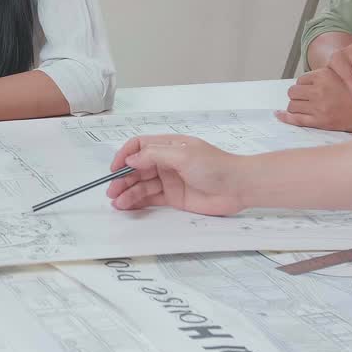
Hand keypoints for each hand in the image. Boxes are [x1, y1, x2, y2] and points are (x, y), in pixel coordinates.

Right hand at [105, 136, 245, 215]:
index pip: (139, 146)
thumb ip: (154, 156)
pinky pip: (150, 198)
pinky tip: (127, 205)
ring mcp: (169, 180)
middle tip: (112, 190)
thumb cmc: (216, 166)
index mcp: (168, 146)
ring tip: (117, 202)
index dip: (125, 156)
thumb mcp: (182, 155)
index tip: (115, 168)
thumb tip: (131, 159)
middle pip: (137, 168)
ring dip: (127, 192)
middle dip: (122, 178)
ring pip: (141, 184)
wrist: (239, 187)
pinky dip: (137, 201)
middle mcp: (166, 162)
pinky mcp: (174, 197)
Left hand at [276, 68, 351, 133]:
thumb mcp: (346, 76)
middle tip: (305, 100)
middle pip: (293, 92)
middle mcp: (319, 90)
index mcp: (325, 76)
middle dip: (297, 96)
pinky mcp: (320, 122)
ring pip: (292, 105)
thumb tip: (308, 80)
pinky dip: (284, 117)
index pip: (301, 80)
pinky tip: (279, 115)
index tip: (309, 91)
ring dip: (295, 107)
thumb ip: (328, 75)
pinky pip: (295, 119)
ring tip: (304, 109)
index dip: (304, 86)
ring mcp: (318, 107)